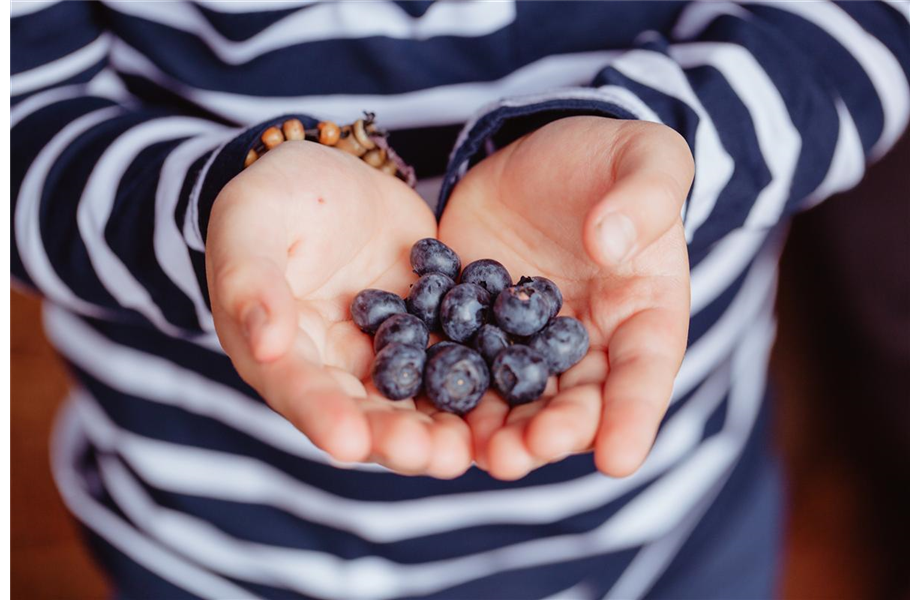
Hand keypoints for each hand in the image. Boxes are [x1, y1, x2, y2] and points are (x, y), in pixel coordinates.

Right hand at [205, 141, 471, 477]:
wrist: (337, 169)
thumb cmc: (275, 194)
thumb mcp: (250, 225)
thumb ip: (251, 282)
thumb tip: (265, 345)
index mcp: (278, 351)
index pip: (298, 390)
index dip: (323, 416)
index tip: (350, 444)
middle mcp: (334, 365)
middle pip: (364, 410)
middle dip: (398, 438)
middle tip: (435, 457)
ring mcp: (386, 350)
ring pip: (415, 398)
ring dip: (443, 425)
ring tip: (474, 447)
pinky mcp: (429, 328)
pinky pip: (455, 355)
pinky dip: (481, 377)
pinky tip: (511, 394)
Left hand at [438, 116, 693, 479]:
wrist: (542, 153)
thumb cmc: (612, 160)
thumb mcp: (646, 161)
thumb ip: (644, 197)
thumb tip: (609, 243)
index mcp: (643, 315)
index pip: (645, 372)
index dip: (633, 416)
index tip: (618, 459)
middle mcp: (586, 343)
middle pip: (574, 400)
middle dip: (549, 432)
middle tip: (520, 456)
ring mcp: (525, 340)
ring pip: (515, 395)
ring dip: (496, 429)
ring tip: (473, 454)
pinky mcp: (475, 324)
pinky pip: (461, 358)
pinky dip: (445, 386)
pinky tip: (422, 409)